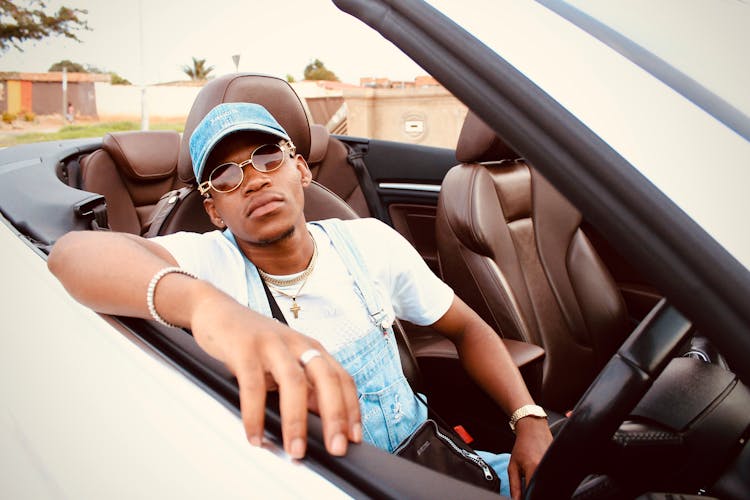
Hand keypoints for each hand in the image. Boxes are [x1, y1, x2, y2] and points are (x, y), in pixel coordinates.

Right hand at [189, 292, 361, 458]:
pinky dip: (254, 414)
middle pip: (327, 378)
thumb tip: (324, 420)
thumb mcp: (285, 361)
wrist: (216, 310)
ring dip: (296, 421)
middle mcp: (297, 344)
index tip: (354, 437)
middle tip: (336, 448)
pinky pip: (253, 385)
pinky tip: (255, 435)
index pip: (342, 378)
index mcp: (312, 348)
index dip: (352, 408)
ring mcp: (272, 344)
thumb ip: (305, 386)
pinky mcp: (245, 348)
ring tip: (295, 450)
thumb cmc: (253, 341)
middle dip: (335, 416)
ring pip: (293, 382)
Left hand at [507, 417, 552, 499]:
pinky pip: (556, 480)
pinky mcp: (561, 465)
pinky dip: (549, 481)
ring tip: (536, 479)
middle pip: (544, 491)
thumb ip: (515, 486)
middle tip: (530, 485)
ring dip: (543, 487)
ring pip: (550, 486)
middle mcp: (547, 468)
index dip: (528, 498)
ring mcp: (556, 467)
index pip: (533, 493)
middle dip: (537, 493)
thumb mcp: (513, 466)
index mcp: (534, 468)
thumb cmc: (522, 446)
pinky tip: (544, 476)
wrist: (534, 429)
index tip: (526, 498)